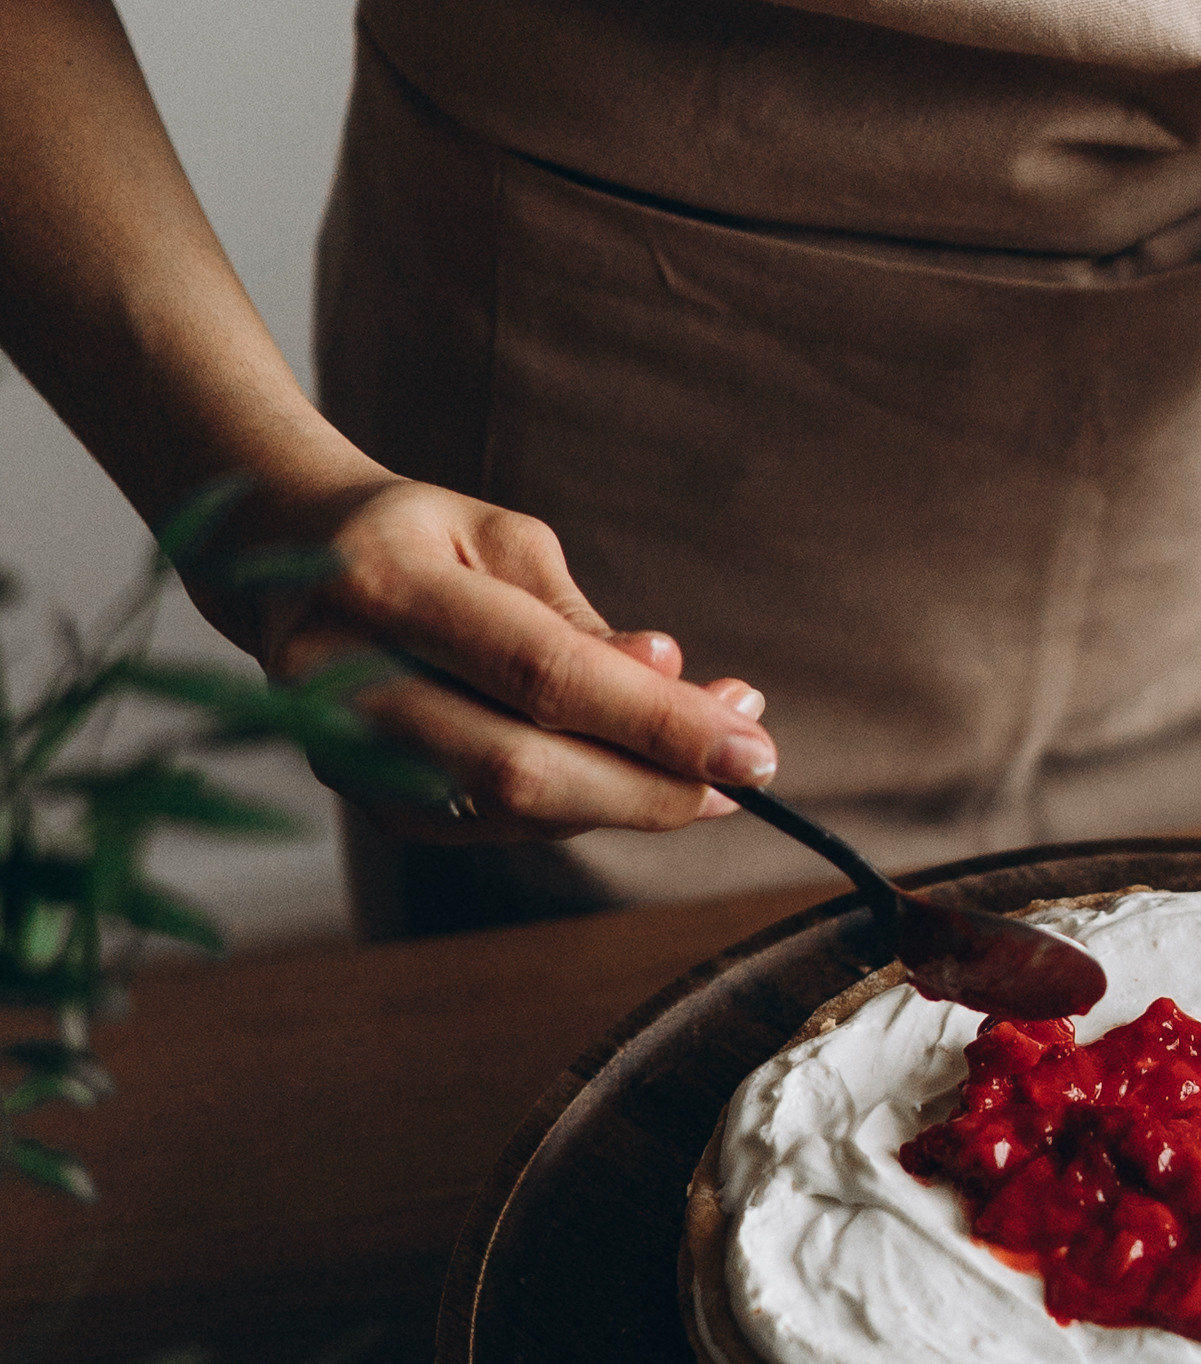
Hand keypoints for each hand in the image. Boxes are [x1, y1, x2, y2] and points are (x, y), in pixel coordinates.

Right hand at [254, 471, 778, 843]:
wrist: (285, 559)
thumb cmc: (421, 538)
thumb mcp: (503, 539)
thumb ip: (582, 622)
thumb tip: (675, 683)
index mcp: (382, 581)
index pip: (541, 672)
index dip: (655, 720)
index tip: (753, 743)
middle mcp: (342, 676)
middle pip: (521, 767)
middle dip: (651, 785)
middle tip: (746, 771)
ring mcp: (342, 750)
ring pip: (510, 811)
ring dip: (628, 801)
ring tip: (708, 766)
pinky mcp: (363, 799)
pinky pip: (494, 826)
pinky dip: (579, 809)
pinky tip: (633, 777)